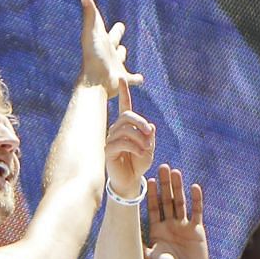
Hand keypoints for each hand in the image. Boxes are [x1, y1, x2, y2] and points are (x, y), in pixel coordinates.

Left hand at [78, 0, 141, 95]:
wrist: (96, 82)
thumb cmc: (93, 57)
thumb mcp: (92, 33)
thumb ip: (90, 15)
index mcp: (102, 42)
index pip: (103, 27)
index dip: (102, 19)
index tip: (106, 12)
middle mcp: (108, 53)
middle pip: (113, 41)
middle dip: (116, 35)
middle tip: (120, 27)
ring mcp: (116, 66)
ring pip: (120, 59)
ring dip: (122, 55)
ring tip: (124, 51)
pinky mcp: (123, 79)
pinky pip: (131, 78)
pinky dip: (136, 78)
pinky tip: (140, 79)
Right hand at [105, 83, 155, 202]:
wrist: (130, 180)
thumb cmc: (139, 163)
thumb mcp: (149, 148)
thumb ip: (150, 137)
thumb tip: (151, 126)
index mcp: (127, 126)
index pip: (125, 106)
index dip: (124, 93)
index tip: (121, 78)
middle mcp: (116, 130)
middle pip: (127, 116)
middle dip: (140, 121)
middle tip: (149, 132)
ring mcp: (111, 139)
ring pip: (125, 129)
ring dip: (139, 138)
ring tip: (146, 148)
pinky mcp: (108, 150)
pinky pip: (121, 143)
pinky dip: (134, 147)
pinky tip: (140, 153)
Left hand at [146, 165, 208, 258]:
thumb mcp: (148, 258)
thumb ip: (138, 246)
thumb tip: (120, 238)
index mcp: (157, 230)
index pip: (153, 207)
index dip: (151, 193)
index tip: (149, 179)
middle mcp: (170, 225)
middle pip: (167, 200)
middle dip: (164, 184)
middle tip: (162, 167)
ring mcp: (184, 226)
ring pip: (181, 202)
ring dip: (178, 187)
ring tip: (175, 172)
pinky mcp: (197, 230)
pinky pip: (197, 212)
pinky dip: (196, 200)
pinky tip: (194, 186)